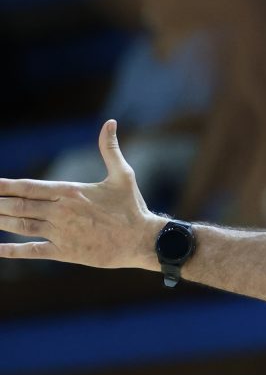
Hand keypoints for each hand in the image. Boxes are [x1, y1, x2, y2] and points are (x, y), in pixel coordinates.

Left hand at [0, 120, 164, 269]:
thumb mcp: (123, 175)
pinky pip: (32, 250)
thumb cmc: (133, 207)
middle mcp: (61, 211)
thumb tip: (110, 122)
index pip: (28, 187)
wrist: (143, 240)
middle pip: (18, 205)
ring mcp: (62, 232)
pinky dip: (12, 250)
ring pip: (20, 225)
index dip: (4, 186)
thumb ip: (110, 148)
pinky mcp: (66, 252)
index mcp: (70, 191)